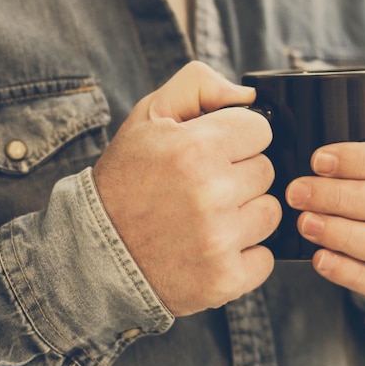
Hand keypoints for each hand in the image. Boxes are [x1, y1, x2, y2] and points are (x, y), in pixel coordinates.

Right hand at [93, 61, 280, 315]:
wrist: (94, 253)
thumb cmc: (126, 181)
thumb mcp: (148, 116)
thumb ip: (198, 85)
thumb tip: (248, 95)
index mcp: (194, 148)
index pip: (260, 131)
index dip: (237, 139)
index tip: (216, 153)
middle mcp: (211, 193)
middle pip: (266, 172)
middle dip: (240, 176)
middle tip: (205, 189)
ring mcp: (219, 240)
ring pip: (270, 213)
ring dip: (246, 215)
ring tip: (209, 219)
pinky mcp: (224, 279)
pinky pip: (265, 259)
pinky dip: (245, 257)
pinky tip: (213, 250)